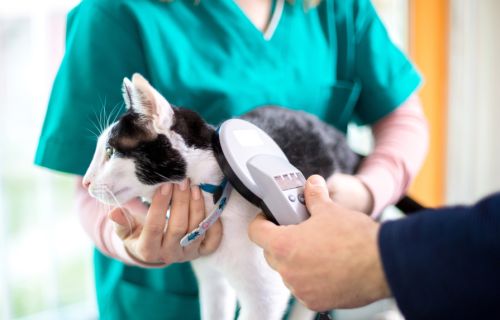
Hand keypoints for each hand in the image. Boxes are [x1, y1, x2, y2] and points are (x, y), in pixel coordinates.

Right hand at [108, 180, 221, 264]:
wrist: (154, 252)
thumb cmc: (137, 235)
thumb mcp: (125, 231)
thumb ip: (121, 221)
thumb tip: (114, 212)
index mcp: (147, 250)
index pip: (154, 227)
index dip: (159, 206)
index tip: (164, 186)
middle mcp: (169, 255)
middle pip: (178, 227)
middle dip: (181, 202)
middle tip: (182, 181)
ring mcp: (187, 254)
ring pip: (196, 231)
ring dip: (197, 207)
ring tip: (194, 187)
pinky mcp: (202, 252)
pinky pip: (213, 241)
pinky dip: (214, 224)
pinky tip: (210, 206)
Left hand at [248, 175, 390, 310]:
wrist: (383, 265)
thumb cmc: (355, 238)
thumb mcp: (330, 210)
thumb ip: (314, 197)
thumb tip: (312, 184)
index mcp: (284, 245)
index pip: (256, 232)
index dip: (262, 221)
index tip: (271, 217)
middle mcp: (288, 271)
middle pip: (271, 253)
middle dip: (281, 240)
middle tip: (298, 230)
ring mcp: (301, 289)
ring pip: (288, 271)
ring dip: (296, 261)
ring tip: (317, 249)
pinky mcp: (315, 302)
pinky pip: (304, 287)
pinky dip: (310, 278)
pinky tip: (327, 266)